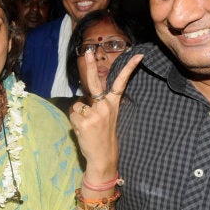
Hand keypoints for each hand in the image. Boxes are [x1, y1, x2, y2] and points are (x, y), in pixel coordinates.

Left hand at [69, 51, 142, 181]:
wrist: (103, 157)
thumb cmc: (103, 136)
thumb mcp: (106, 117)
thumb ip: (97, 104)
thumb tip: (82, 98)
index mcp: (113, 104)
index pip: (122, 83)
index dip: (129, 68)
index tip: (138, 55)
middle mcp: (105, 106)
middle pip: (94, 82)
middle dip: (90, 66)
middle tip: (88, 52)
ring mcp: (94, 113)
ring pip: (77, 104)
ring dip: (78, 114)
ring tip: (87, 126)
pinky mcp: (84, 120)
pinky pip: (72, 114)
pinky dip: (74, 121)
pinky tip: (82, 130)